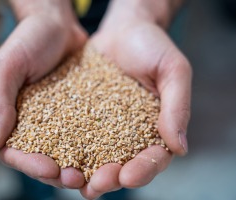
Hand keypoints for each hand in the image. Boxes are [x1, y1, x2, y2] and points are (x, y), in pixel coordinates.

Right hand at [0, 0, 87, 188]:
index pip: (17, 153)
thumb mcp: (8, 66)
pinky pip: (90, 133)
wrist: (58, 24)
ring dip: (81, 166)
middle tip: (77, 179)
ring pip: (70, 152)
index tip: (50, 168)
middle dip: (60, 173)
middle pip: (45, 159)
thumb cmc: (28, 40)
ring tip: (96, 173)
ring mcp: (62, 121)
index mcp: (14, 119)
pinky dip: (99, 146)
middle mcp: (38, 125)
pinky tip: (112, 153)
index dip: (31, 165)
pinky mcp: (82, 113)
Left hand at [80, 1, 191, 198]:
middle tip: (96, 185)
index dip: (143, 170)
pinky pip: (76, 137)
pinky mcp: (85, 118)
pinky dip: (66, 150)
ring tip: (71, 179)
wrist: (123, 31)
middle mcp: (131, 134)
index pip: (154, 158)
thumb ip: (177, 106)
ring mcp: (106, 128)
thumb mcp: (173, 70)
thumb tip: (180, 147)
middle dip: (110, 178)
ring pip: (96, 158)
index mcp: (157, 129)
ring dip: (85, 173)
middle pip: (123, 166)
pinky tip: (55, 159)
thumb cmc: (153, 47)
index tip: (129, 176)